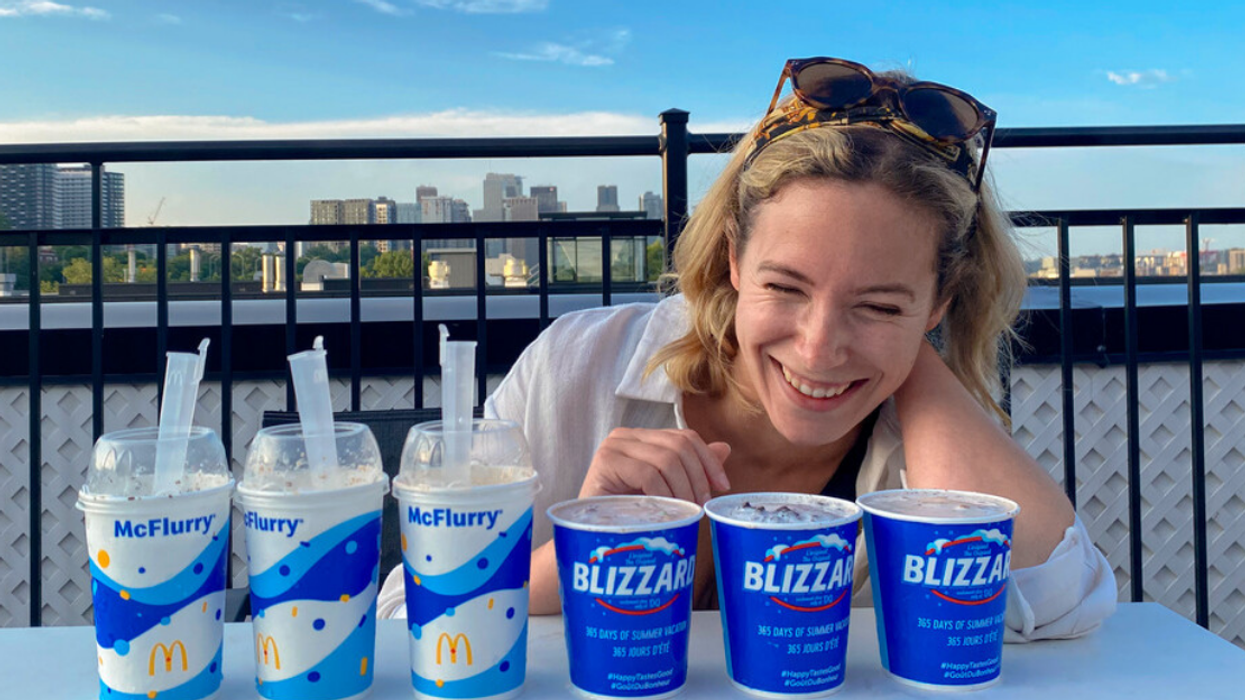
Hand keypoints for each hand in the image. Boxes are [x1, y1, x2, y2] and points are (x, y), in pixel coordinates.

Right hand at [579, 428, 731, 504]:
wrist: (592, 533)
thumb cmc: (628, 513)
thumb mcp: (665, 489)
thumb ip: (691, 468)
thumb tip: (725, 448)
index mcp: (642, 437)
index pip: (685, 437)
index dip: (708, 460)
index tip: (723, 486)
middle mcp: (626, 435)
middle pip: (679, 446)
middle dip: (698, 476)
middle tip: (702, 504)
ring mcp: (614, 446)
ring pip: (667, 459)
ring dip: (683, 488)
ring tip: (687, 510)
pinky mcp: (606, 461)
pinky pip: (648, 474)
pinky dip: (664, 494)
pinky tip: (667, 510)